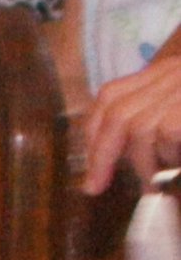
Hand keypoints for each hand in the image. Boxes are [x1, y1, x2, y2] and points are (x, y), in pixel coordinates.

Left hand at [83, 43, 180, 193]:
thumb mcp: (178, 106)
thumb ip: (155, 124)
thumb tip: (122, 159)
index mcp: (164, 72)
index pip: (111, 95)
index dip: (93, 129)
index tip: (88, 160)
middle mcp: (171, 74)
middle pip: (117, 112)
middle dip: (101, 154)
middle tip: (96, 186)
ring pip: (139, 127)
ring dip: (140, 164)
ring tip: (152, 184)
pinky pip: (165, 133)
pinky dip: (166, 157)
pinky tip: (176, 169)